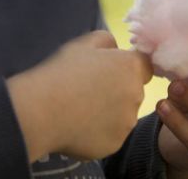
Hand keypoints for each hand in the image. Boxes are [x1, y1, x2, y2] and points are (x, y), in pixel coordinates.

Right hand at [7, 30, 151, 161]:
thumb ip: (108, 42)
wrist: (42, 110)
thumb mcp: (84, 43)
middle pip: (133, 91)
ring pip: (123, 115)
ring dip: (109, 112)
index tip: (109, 70)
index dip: (128, 66)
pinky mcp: (115, 144)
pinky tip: (78, 126)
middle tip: (89, 89)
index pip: (145, 65)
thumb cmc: (63, 71)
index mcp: (131, 68)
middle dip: (117, 89)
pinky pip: (111, 135)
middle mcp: (136, 96)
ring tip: (80, 109)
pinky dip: (99, 131)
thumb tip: (116, 51)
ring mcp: (127, 124)